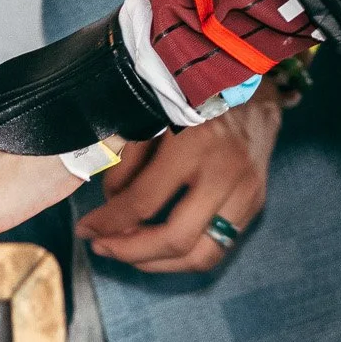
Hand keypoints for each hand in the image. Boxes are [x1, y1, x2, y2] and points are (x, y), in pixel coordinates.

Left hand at [77, 85, 282, 274]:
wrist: (250, 78)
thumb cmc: (192, 92)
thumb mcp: (150, 114)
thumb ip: (126, 160)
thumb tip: (109, 205)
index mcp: (195, 143)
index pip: (143, 202)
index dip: (108, 222)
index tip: (85, 229)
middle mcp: (225, 173)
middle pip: (175, 239)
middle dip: (130, 251)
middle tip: (101, 247)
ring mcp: (247, 191)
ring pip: (201, 255)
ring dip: (159, 263)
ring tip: (128, 253)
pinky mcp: (255, 202)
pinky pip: (218, 247)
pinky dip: (185, 256)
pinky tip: (159, 247)